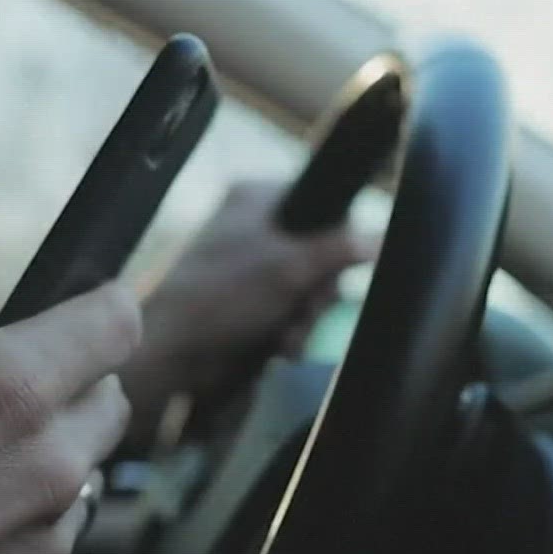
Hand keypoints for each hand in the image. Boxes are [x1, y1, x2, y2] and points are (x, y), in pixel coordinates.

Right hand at [0, 274, 139, 553]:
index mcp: (9, 390)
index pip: (116, 323)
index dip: (102, 304)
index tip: (87, 306)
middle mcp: (48, 469)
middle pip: (108, 400)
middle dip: (62, 382)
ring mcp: (43, 545)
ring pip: (75, 473)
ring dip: (31, 458)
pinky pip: (41, 540)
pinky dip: (6, 525)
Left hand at [120, 181, 375, 435]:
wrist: (171, 355)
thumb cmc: (222, 296)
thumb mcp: (289, 268)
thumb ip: (341, 250)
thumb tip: (381, 238)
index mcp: (256, 198)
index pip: (322, 200)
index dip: (339, 235)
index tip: (339, 264)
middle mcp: (253, 227)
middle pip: (321, 251)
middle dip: (319, 291)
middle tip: (309, 307)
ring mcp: (250, 268)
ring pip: (308, 288)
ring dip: (306, 318)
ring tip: (289, 335)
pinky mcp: (247, 305)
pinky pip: (289, 312)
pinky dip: (289, 332)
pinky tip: (279, 347)